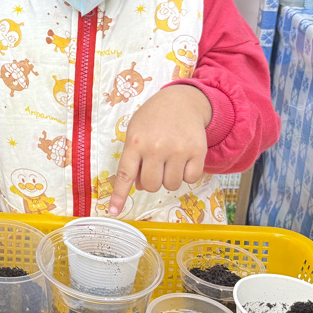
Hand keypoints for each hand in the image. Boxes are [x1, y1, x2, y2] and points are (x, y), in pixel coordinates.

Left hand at [111, 85, 211, 215]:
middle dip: (152, 181)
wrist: (181, 101)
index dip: (119, 195)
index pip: (125, 174)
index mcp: (135, 143)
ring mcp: (178, 150)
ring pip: (171, 185)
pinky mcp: (197, 151)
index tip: (114, 211)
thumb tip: (138, 186)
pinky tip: (183, 159)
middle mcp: (155, 147)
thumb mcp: (135, 132)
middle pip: (151, 185)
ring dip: (169, 179)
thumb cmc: (154, 119)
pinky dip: (187, 174)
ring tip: (169, 160)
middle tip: (155, 167)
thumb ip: (134, 159)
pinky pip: (191, 179)